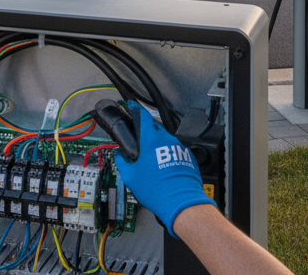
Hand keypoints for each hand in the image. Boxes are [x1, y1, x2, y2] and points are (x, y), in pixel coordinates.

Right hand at [111, 102, 216, 236]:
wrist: (181, 202)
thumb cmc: (156, 189)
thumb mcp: (131, 177)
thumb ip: (122, 162)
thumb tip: (119, 156)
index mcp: (151, 140)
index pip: (143, 116)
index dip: (136, 109)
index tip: (131, 106)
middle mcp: (166, 139)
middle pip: (154, 129)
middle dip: (146, 134)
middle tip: (140, 145)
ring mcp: (179, 146)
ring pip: (165, 140)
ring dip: (158, 147)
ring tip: (153, 163)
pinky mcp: (187, 156)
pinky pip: (175, 150)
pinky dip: (168, 155)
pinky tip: (165, 169)